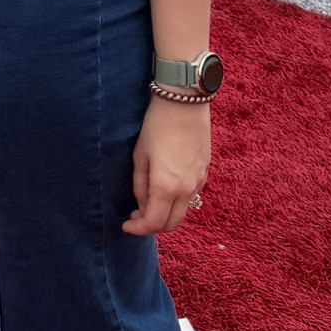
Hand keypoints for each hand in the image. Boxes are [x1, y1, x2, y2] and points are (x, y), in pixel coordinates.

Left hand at [123, 97, 209, 235]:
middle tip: (136, 217)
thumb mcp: (140, 156)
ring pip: (183, 212)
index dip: (138, 229)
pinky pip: (191, 196)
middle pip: (171, 224)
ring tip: (148, 203)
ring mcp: (199, 181)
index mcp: (167, 186)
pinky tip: (164, 189)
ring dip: (166, 214)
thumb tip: (142, 206)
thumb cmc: (157, 125)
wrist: (185, 101)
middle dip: (152, 226)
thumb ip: (140, 186)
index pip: (154, 223)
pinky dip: (176, 201)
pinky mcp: (205, 172)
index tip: (125, 225)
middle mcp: (187, 189)